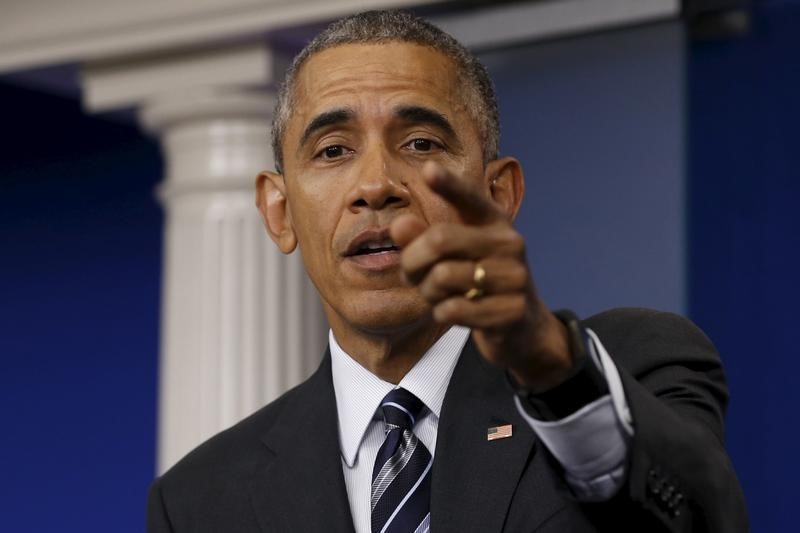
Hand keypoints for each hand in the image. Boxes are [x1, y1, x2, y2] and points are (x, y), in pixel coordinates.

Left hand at [390, 161, 573, 391]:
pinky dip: (440, 313)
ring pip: (442, 277)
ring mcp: (515, 277)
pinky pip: (453, 309)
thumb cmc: (477, 282)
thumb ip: (423, 238)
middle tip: (409, 273)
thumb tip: (399, 225)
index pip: (470, 198)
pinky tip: (451, 312)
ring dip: (427, 291)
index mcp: (494, 221)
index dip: (449, 185)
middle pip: (439, 240)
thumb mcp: (452, 256)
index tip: (428, 170)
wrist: (521, 327)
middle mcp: (509, 243)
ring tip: (436, 295)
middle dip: (412, 260)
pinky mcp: (512, 310)